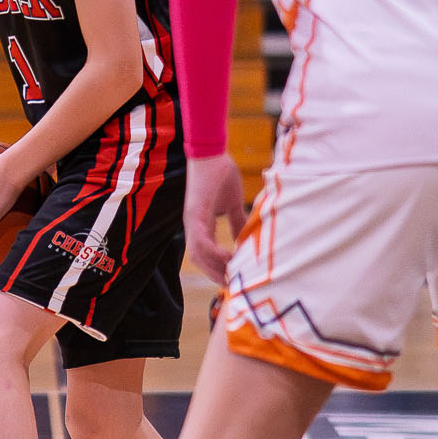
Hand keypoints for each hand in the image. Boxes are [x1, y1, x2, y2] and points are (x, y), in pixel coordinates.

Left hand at [183, 152, 247, 283]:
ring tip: (231, 277)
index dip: (217, 268)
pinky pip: (201, 241)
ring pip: (198, 255)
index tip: (233, 278)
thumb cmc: (220, 173)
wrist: (212, 152)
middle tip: (232, 286)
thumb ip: (237, 221)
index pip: (206, 253)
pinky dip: (214, 253)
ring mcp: (192, 221)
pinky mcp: (194, 214)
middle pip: (199, 260)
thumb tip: (245, 237)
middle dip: (215, 275)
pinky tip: (229, 258)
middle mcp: (193, 226)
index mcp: (201, 224)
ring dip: (214, 268)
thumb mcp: (233, 203)